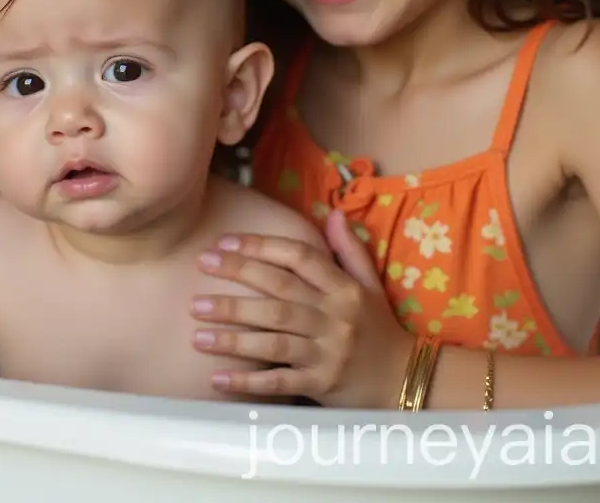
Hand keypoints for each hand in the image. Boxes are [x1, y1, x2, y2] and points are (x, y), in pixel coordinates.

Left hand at [191, 210, 414, 406]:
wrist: (403, 381)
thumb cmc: (379, 328)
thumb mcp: (370, 285)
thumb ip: (349, 250)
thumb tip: (334, 213)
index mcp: (344, 288)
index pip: (299, 257)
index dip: (260, 246)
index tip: (224, 242)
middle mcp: (335, 317)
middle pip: (279, 294)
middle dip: (236, 280)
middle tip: (199, 269)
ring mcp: (327, 353)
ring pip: (273, 339)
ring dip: (232, 336)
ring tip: (196, 332)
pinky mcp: (320, 385)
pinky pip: (279, 382)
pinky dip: (247, 381)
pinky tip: (216, 378)